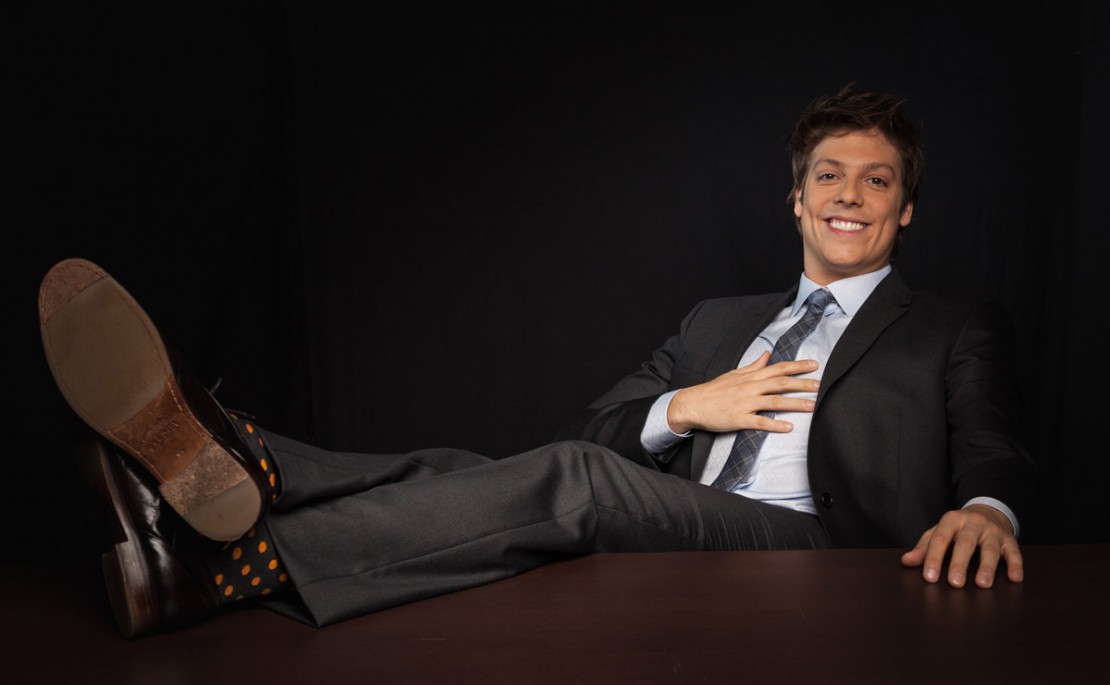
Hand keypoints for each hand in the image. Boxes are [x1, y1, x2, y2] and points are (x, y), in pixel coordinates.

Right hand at [666, 351, 819, 433]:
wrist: (692, 404)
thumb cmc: (713, 390)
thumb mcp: (734, 374)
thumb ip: (753, 366)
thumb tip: (767, 355)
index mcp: (750, 377)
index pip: (778, 369)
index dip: (797, 366)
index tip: (814, 365)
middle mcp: (750, 388)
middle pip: (781, 383)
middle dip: (803, 384)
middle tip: (821, 386)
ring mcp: (745, 403)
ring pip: (774, 401)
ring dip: (795, 403)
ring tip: (813, 406)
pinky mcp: (739, 419)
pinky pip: (760, 422)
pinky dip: (775, 424)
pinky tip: (788, 427)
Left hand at [900, 504, 1023, 587]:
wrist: (988, 512)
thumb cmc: (958, 528)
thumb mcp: (939, 532)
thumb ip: (924, 547)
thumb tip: (905, 562)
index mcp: (951, 520)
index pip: (940, 539)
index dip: (934, 558)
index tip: (929, 578)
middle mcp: (973, 524)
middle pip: (965, 543)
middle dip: (959, 563)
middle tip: (955, 583)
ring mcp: (993, 532)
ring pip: (990, 549)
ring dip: (987, 567)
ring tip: (982, 584)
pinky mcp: (1010, 540)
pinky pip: (1015, 553)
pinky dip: (1016, 565)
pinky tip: (1015, 579)